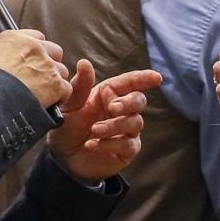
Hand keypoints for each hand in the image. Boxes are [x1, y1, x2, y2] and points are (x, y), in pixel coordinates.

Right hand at [0, 29, 70, 110]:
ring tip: (41, 95)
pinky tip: (48, 104)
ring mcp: (46, 65)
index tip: (33, 62)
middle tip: (40, 79)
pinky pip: (66, 88)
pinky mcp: (55, 83)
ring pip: (61, 71)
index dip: (37, 51)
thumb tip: (5, 63)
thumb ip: (4, 56)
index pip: (37, 38)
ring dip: (54, 82)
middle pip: (54, 51)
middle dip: (49, 64)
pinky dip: (59, 97)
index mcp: (14, 38)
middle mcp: (34, 47)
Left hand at [47, 61, 160, 182]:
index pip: (132, 82)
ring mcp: (127, 131)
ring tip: (93, 130)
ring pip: (134, 122)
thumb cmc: (68, 126)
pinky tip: (91, 145)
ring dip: (114, 126)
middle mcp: (123, 110)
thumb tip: (84, 63)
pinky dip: (109, 144)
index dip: (145, 78)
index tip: (156, 78)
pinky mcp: (126, 151)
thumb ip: (79, 87)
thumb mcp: (69, 106)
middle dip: (128, 102)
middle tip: (112, 108)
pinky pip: (127, 145)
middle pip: (139, 100)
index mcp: (110, 94)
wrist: (63, 157)